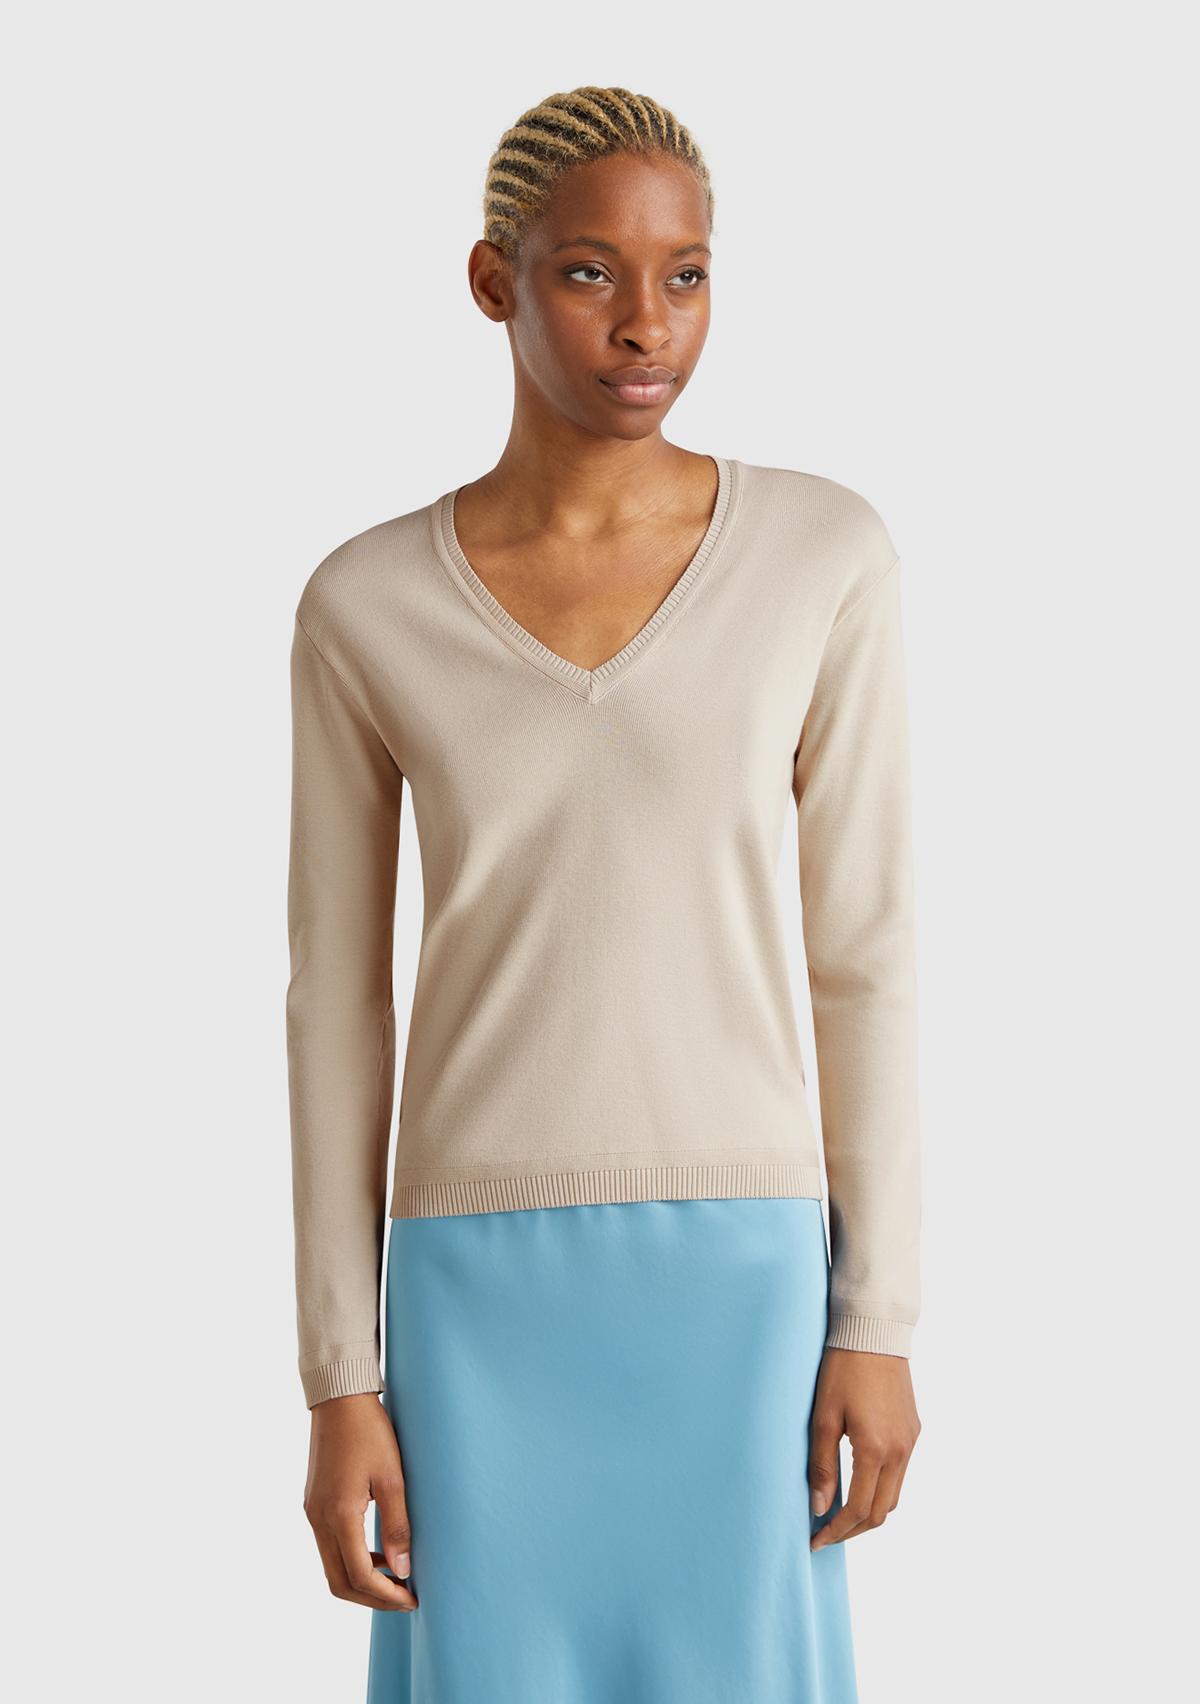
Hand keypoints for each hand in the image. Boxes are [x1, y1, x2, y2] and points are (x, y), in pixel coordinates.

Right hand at [303, 1391, 418, 1609]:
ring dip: (361, 1581)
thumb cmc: (369, 1431)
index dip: (386, 1595)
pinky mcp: (313, 1504)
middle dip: (372, 1598)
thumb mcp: (392, 1476)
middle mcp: (318, 1519)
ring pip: (332, 1567)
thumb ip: (397, 1524)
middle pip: (339, 1582)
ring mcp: (312, 1512)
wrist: (339, 1399)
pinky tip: (377, 1552)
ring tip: (395, 1578)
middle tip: (404, 1598)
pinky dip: (352, 1560)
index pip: (359, 1575)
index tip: (412, 1598)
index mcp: (338, 1515)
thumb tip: (402, 1569)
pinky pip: (329, 1547)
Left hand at [808, 1346, 920, 1550]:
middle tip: (825, 1534)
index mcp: (875, 1449)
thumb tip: (819, 1507)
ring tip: (839, 1513)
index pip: (857, 1509)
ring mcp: (911, 1441)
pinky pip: (900, 1473)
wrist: (873, 1331)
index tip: (815, 1540)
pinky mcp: (914, 1430)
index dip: (835, 1531)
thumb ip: (822, 1465)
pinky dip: (880, 1489)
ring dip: (868, 1512)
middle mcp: (900, 1451)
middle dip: (852, 1530)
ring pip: (893, 1496)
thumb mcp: (824, 1416)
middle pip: (880, 1512)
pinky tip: (859, 1484)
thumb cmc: (842, 1369)